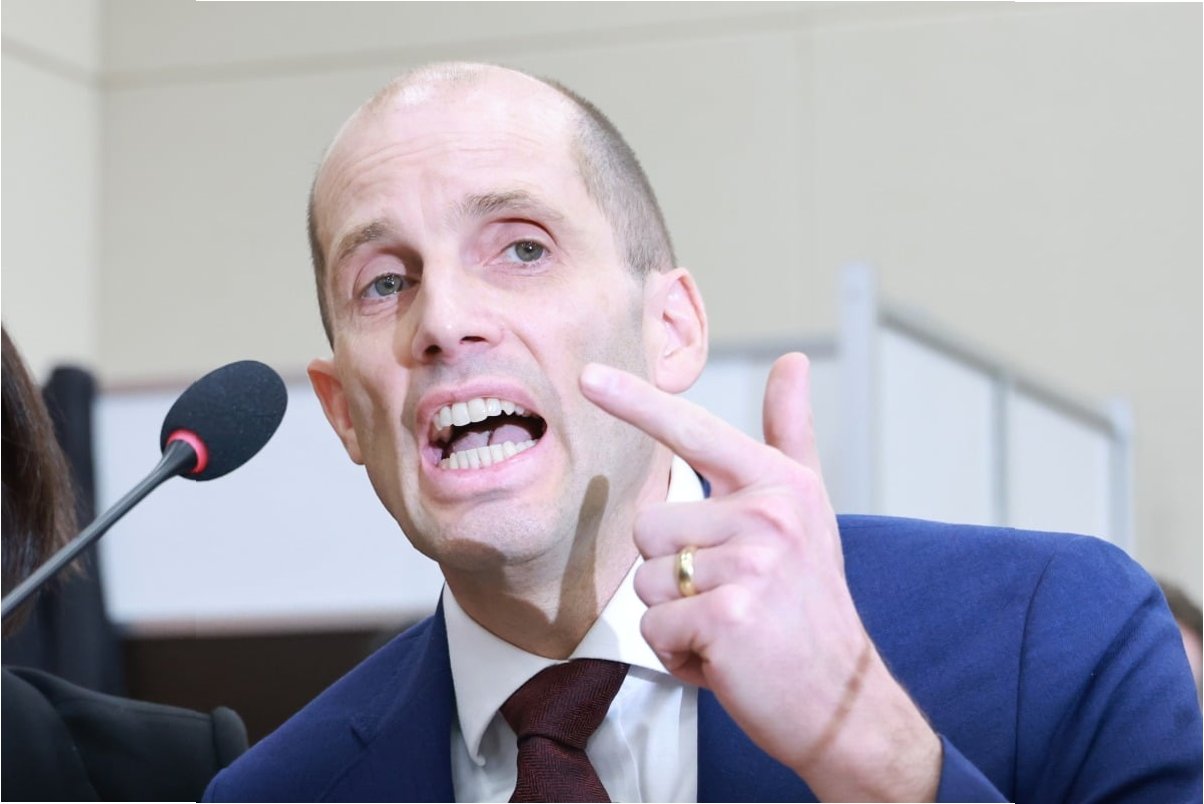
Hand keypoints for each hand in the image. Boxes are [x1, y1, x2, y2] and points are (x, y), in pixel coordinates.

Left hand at [580, 353, 939, 801]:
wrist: (842, 702)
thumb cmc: (810, 603)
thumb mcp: (806, 510)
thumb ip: (790, 434)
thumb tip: (792, 360)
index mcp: (778, 484)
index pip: (695, 432)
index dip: (636, 402)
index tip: (588, 376)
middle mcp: (767, 515)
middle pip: (648, 527)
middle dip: (672, 573)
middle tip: (730, 598)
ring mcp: (749, 565)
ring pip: (645, 582)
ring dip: (675, 618)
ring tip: (728, 627)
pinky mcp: (727, 616)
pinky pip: (653, 629)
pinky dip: (677, 656)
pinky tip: (724, 659)